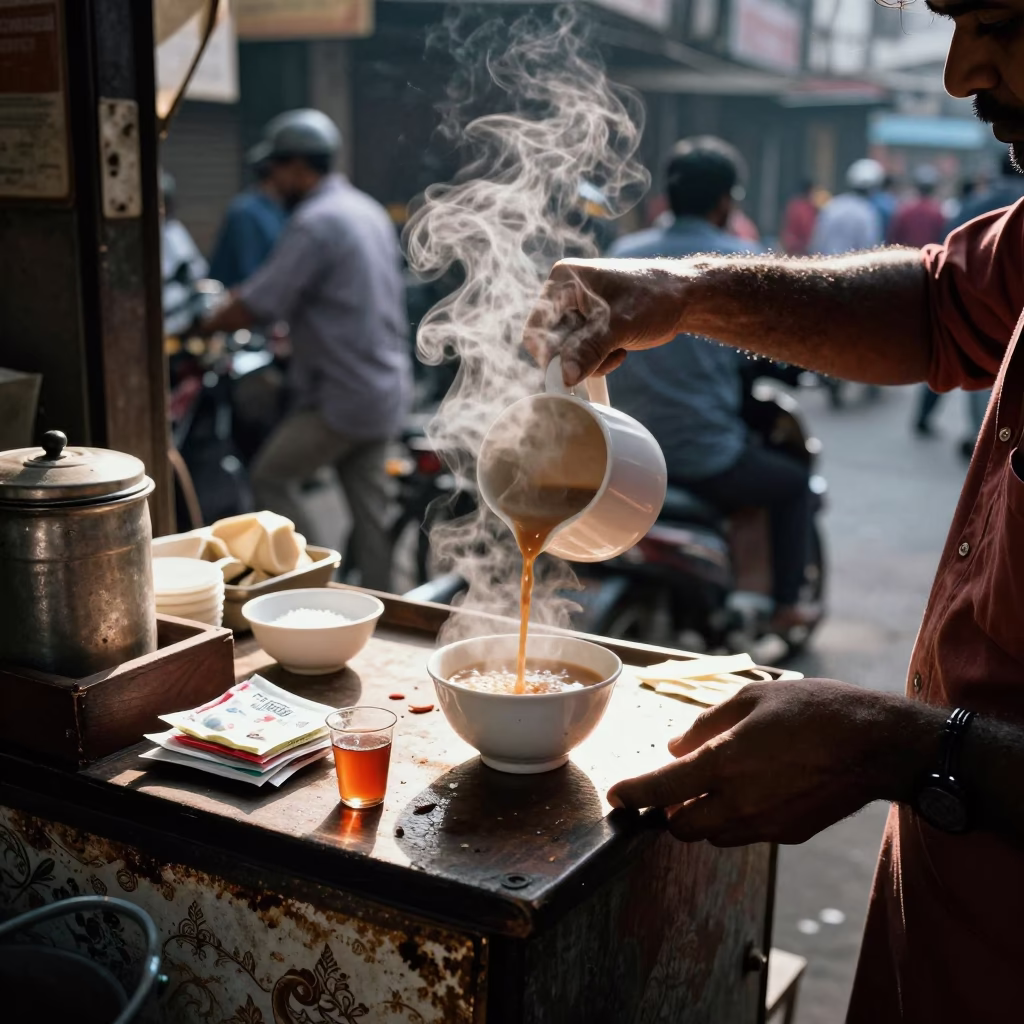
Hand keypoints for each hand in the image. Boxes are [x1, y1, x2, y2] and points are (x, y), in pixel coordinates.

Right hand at [523, 257, 689, 385]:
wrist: (686, 298)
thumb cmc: (655, 298)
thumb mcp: (619, 325)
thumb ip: (589, 350)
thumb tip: (565, 377)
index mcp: (564, 281)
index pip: (537, 328)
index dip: (549, 354)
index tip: (567, 374)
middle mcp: (565, 295)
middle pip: (552, 343)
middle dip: (578, 357)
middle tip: (604, 357)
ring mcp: (578, 313)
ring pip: (568, 354)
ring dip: (592, 360)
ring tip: (618, 348)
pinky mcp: (591, 328)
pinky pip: (582, 355)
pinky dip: (600, 360)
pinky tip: (621, 349)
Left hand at [607, 680, 938, 846]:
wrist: (873, 743)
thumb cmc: (812, 710)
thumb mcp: (751, 698)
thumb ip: (705, 724)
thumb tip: (675, 747)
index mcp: (722, 763)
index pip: (660, 789)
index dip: (632, 794)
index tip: (617, 795)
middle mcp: (738, 801)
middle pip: (681, 827)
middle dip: (669, 811)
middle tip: (674, 787)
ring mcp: (764, 823)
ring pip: (713, 837)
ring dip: (702, 819)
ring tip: (714, 787)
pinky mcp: (788, 834)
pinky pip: (746, 835)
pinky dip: (735, 821)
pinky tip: (751, 792)